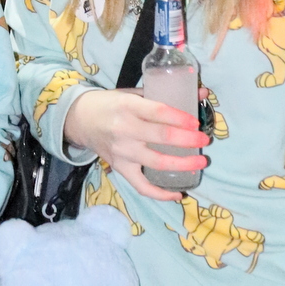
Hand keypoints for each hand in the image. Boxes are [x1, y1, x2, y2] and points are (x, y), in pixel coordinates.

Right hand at [63, 87, 207, 200]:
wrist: (80, 119)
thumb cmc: (110, 103)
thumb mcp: (132, 92)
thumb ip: (164, 95)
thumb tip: (201, 92)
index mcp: (128, 106)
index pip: (158, 112)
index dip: (180, 118)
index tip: (196, 122)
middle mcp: (124, 129)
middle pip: (162, 137)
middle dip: (188, 140)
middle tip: (204, 140)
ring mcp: (122, 151)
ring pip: (156, 162)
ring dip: (182, 164)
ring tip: (200, 162)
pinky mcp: (120, 168)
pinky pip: (142, 186)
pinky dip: (161, 193)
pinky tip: (179, 192)